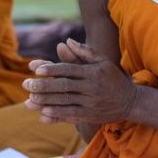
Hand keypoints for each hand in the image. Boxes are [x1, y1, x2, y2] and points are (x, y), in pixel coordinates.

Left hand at [23, 39, 137, 124]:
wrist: (131, 101)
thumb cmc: (113, 78)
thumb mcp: (103, 61)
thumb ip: (85, 52)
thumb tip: (66, 41)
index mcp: (93, 72)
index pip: (70, 69)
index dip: (52, 69)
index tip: (36, 69)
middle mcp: (92, 87)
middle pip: (64, 86)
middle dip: (44, 86)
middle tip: (26, 84)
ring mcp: (91, 103)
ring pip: (65, 102)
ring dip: (46, 101)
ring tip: (29, 99)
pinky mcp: (91, 116)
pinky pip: (72, 116)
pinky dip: (57, 115)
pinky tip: (44, 114)